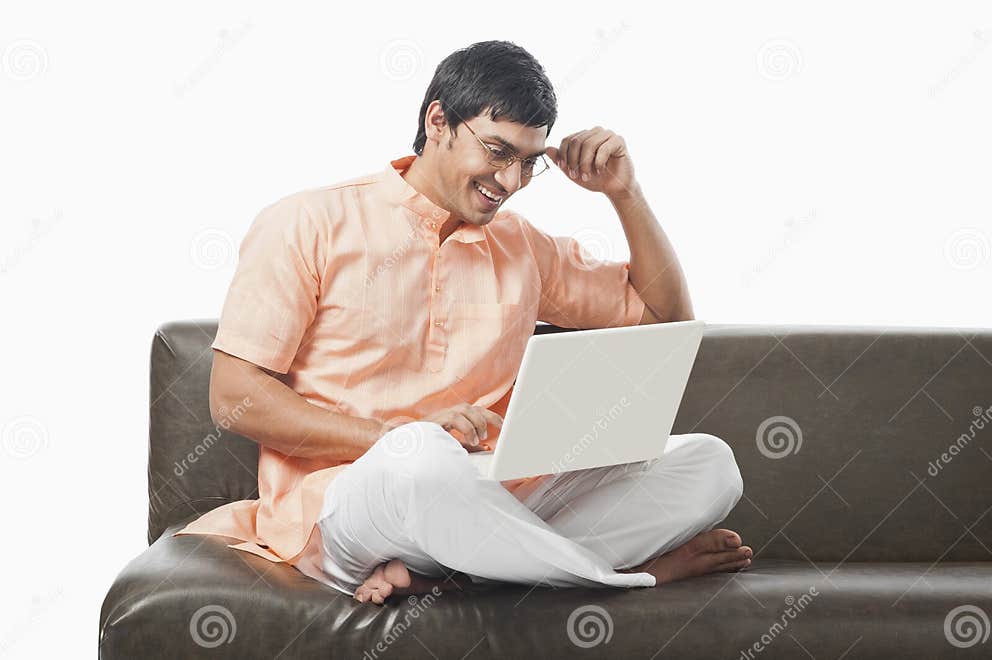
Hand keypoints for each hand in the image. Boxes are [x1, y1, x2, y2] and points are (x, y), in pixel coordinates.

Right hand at [380, 404, 501, 451]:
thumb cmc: (428, 445)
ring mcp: (442, 414)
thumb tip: (486, 448)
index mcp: (455, 417)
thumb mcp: (452, 445)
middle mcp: (450, 412)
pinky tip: (471, 440)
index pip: (477, 411)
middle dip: (490, 417)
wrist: (404, 446)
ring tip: (480, 438)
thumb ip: (468, 445)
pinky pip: (456, 418)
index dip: (492, 416)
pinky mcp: (437, 419)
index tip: (506, 425)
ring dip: (477, 423)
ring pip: (467, 410)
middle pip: (475, 408)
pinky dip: (467, 428)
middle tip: (501, 428)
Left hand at [545, 126, 637, 198]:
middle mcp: (595, 132)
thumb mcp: (573, 171)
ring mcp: (607, 135)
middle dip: (574, 161)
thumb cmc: (595, 179)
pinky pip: (604, 148)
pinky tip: (600, 171)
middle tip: (576, 175)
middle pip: (577, 141)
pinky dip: (599, 162)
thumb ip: (560, 161)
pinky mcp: (619, 141)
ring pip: (589, 144)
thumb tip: (547, 149)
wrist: (615, 188)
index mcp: (584, 137)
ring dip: (585, 163)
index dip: (563, 154)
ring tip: (587, 176)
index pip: (568, 139)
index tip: (564, 168)